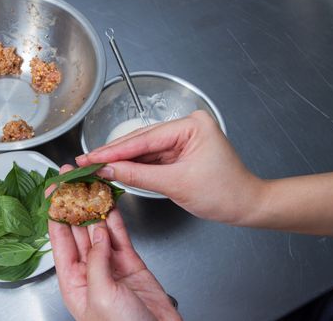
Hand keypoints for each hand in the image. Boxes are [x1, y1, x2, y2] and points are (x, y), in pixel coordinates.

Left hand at [48, 165, 180, 320]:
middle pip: (77, 228)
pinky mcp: (131, 263)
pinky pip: (121, 235)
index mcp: (73, 281)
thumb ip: (97, 261)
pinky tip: (111, 201)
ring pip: (99, 228)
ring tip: (90, 181)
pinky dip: (116, 218)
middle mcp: (89, 270)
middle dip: (73, 201)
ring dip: (94, 205)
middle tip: (71, 176)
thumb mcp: (101, 295)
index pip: (59, 239)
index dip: (55, 211)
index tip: (53, 189)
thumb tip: (98, 234)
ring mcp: (110, 265)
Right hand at [76, 110, 264, 224]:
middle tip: (86, 160)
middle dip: (114, 153)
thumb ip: (138, 175)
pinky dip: (133, 166)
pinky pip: (151, 158)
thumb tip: (108, 170)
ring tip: (95, 165)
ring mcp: (181, 139)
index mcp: (191, 125)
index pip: (144, 138)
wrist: (246, 206)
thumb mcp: (177, 184)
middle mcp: (186, 127)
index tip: (91, 156)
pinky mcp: (178, 152)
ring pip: (143, 149)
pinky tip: (114, 168)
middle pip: (141, 140)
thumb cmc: (223, 193)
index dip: (114, 150)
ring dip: (121, 159)